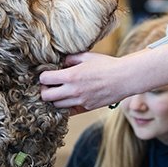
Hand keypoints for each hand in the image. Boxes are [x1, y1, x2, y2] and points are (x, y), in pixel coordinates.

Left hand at [39, 43, 167, 113]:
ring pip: (56, 106)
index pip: (45, 79)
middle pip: (46, 96)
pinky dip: (66, 106)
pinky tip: (69, 99)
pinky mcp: (86, 108)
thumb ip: (71, 58)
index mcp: (71, 76)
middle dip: (45, 90)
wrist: (124, 78)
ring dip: (55, 99)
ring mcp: (79, 101)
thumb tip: (60, 62)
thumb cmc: (106, 64)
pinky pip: (70, 111)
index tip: (47, 74)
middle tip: (49, 85)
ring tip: (60, 92)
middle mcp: (73, 91)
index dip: (43, 76)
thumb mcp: (87, 56)